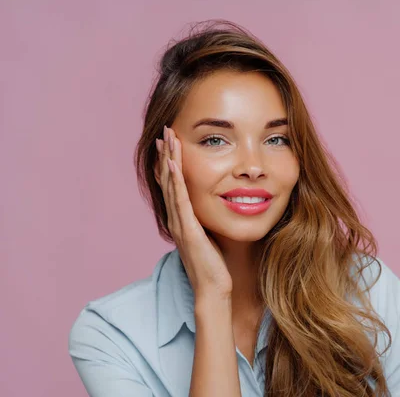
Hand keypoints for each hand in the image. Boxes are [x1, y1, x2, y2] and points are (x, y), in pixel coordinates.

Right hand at [156, 125, 232, 299]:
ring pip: (171, 184)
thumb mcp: (210, 235)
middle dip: (165, 154)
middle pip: (167, 180)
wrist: (213, 289)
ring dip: (168, 160)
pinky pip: (180, 198)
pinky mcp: (188, 228)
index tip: (170, 142)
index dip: (169, 163)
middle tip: (163, 131)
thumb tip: (214, 206)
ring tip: (166, 138)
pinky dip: (175, 178)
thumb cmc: (214, 265)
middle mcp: (176, 218)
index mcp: (181, 219)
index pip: (173, 185)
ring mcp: (180, 223)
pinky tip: (172, 162)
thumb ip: (206, 220)